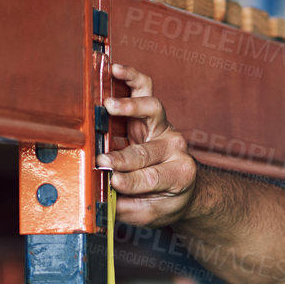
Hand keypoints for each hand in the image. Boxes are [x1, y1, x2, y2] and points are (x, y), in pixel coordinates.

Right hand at [96, 63, 200, 227]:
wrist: (183, 186)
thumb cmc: (163, 200)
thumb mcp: (149, 213)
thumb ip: (126, 206)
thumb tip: (101, 197)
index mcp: (179, 175)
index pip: (152, 177)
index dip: (131, 180)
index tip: (114, 181)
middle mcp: (176, 148)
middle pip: (146, 151)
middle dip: (123, 158)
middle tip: (103, 161)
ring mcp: (165, 128)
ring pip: (151, 110)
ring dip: (129, 108)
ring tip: (109, 106)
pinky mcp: (154, 113)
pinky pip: (145, 89)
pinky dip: (131, 77)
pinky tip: (116, 70)